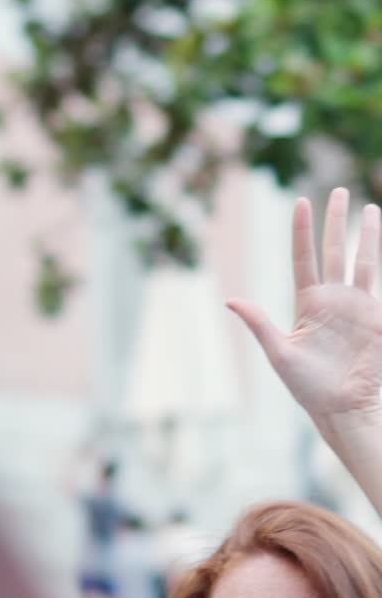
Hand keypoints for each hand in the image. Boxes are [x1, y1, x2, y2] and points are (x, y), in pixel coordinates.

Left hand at [227, 187, 381, 425]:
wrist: (342, 407)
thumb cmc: (307, 387)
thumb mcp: (279, 354)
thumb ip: (259, 323)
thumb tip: (230, 300)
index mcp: (307, 304)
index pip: (303, 258)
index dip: (302, 231)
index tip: (300, 201)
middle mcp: (332, 299)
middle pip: (334, 250)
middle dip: (335, 221)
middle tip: (337, 191)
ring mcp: (356, 306)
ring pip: (362, 260)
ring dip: (367, 234)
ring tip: (369, 207)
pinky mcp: (375, 316)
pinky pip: (377, 281)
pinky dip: (379, 259)